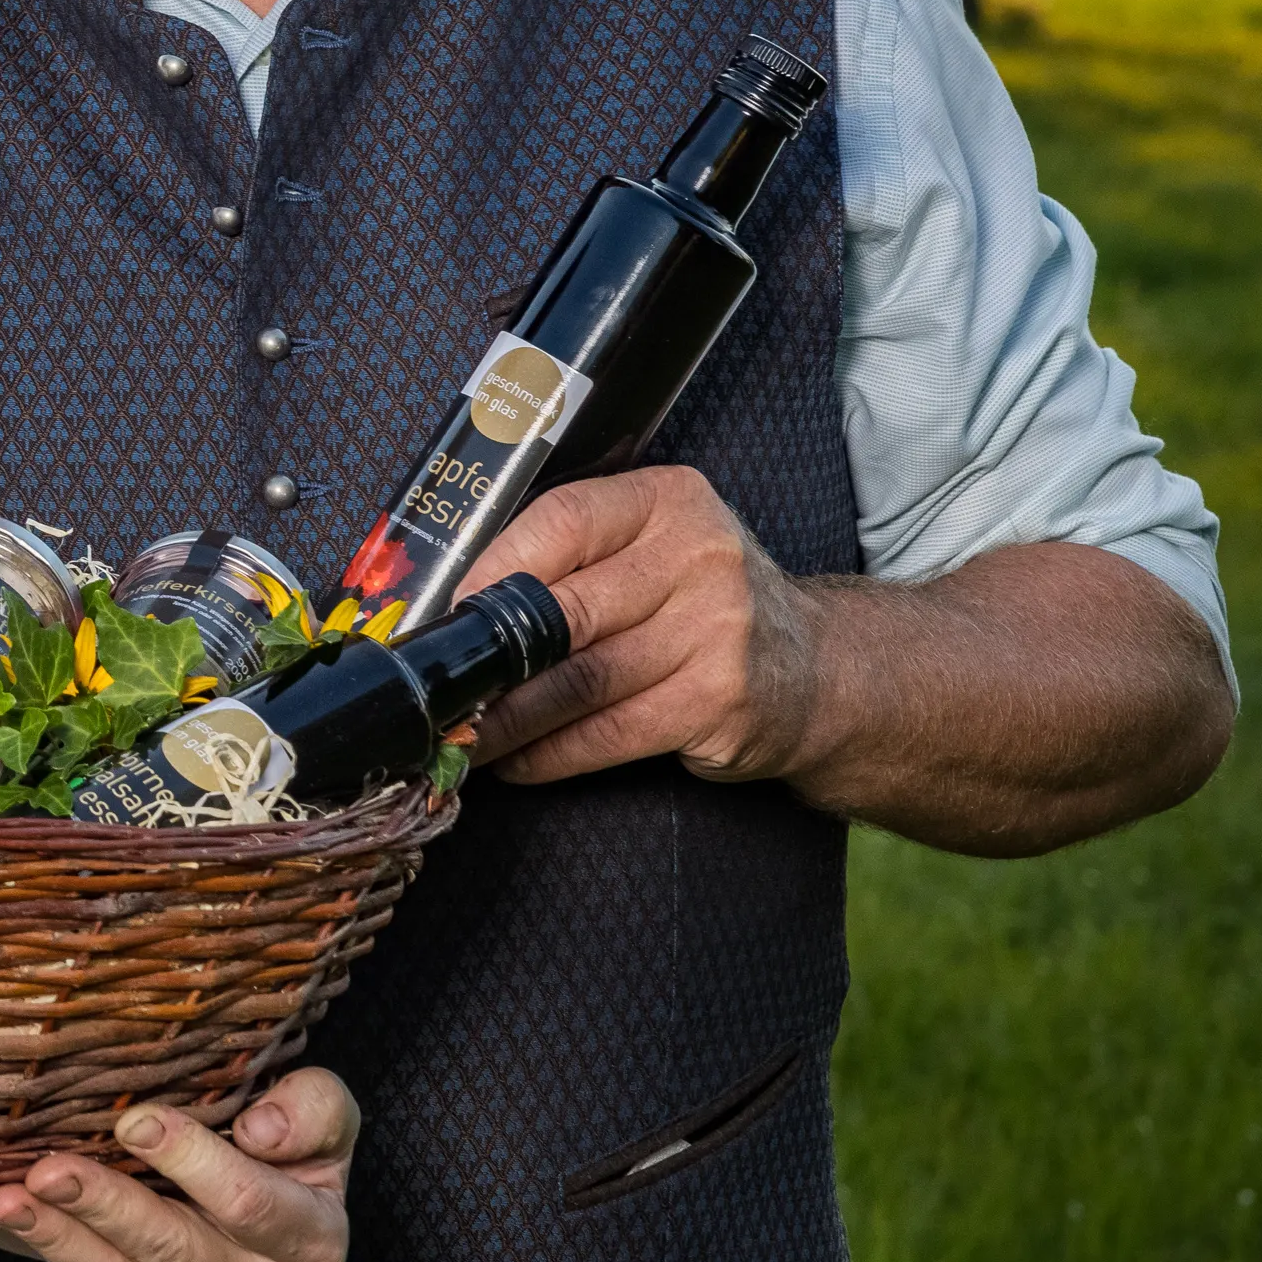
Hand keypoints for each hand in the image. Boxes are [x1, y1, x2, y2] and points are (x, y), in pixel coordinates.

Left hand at [0, 1069, 359, 1261]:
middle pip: (174, 1250)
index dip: (190, 1161)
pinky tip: (18, 1217)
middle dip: (106, 1206)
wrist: (266, 1204)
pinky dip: (55, 1254)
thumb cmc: (287, 1148)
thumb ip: (310, 1109)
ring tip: (7, 1200)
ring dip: (60, 1238)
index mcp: (312, 1241)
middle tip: (47, 1170)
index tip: (133, 1122)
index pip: (249, 1204)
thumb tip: (261, 1128)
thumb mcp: (321, 1113)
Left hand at [460, 466, 837, 787]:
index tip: (449, 613)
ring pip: (580, 681)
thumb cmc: (706, 604)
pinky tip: (519, 760)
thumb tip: (463, 605)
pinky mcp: (720, 701)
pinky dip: (552, 753)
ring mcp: (716, 631)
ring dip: (509, 718)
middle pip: (564, 611)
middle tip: (441, 689)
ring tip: (465, 734)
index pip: (562, 521)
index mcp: (669, 501)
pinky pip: (610, 732)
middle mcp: (700, 558)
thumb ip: (579, 557)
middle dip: (490, 660)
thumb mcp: (656, 548)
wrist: (820, 669)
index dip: (494, 570)